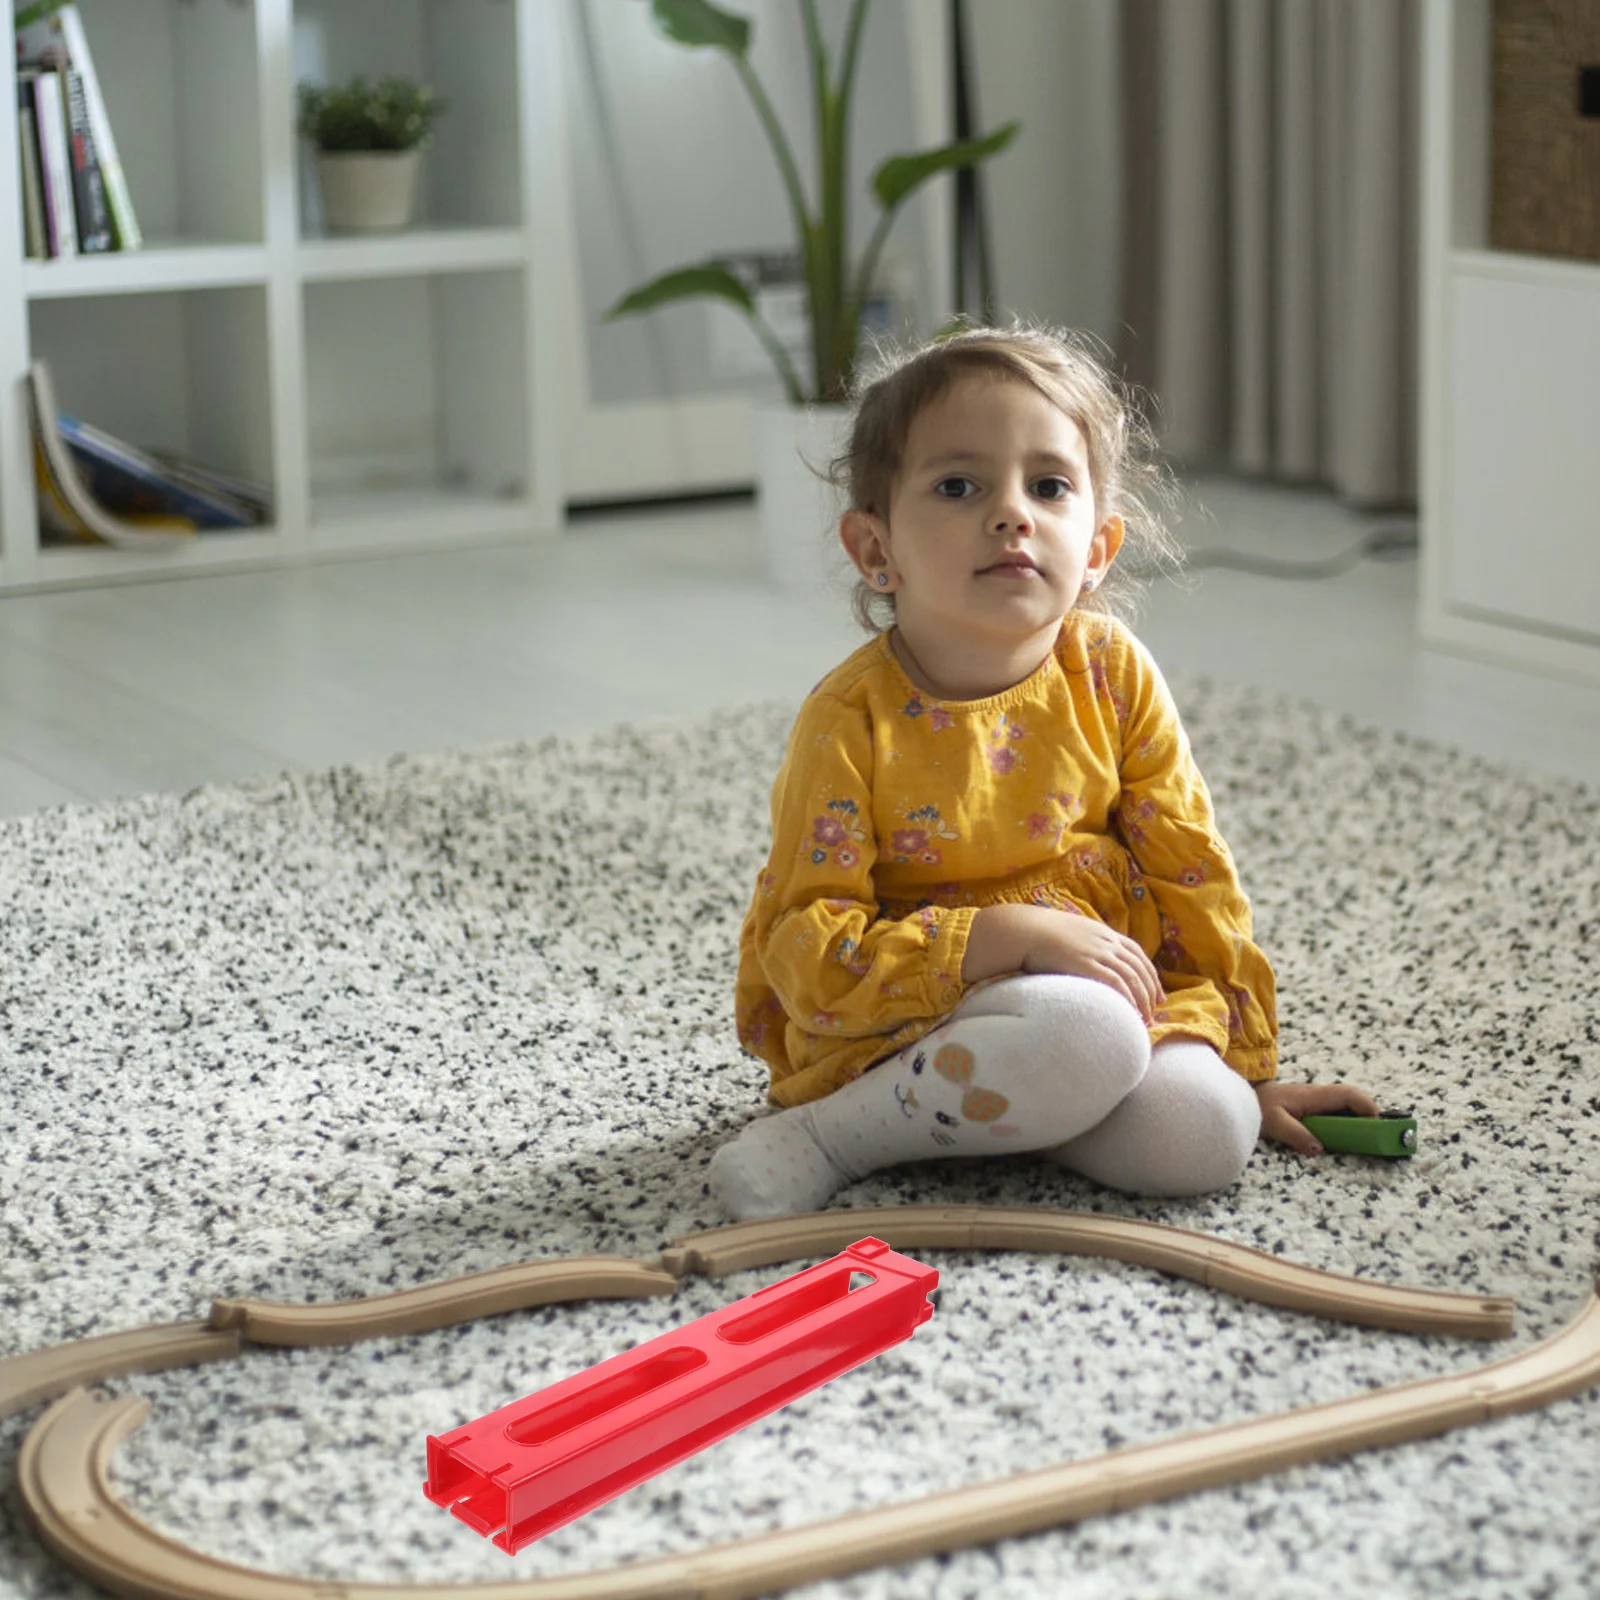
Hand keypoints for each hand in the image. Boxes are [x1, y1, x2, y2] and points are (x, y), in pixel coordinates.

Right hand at [962, 903, 1162, 1021]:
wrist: (1023, 929)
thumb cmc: (1039, 932)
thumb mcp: (1068, 932)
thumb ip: (1082, 943)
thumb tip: (1082, 959)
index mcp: (1103, 932)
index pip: (1137, 954)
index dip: (1150, 975)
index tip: (1157, 993)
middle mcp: (1106, 941)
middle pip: (1139, 967)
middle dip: (1150, 991)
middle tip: (1155, 1011)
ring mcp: (1098, 952)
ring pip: (1132, 977)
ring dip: (1143, 1000)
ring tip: (1145, 1019)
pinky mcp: (1088, 964)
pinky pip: (1117, 983)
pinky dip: (1128, 999)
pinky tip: (1131, 1013)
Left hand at [1256, 1079, 1382, 1155]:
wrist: (1247, 1097)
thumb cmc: (1259, 1107)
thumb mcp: (1274, 1123)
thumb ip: (1296, 1135)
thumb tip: (1319, 1148)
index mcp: (1314, 1096)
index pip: (1349, 1095)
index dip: (1367, 1107)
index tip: (1379, 1126)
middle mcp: (1320, 1095)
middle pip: (1354, 1099)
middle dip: (1370, 1115)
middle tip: (1380, 1137)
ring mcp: (1318, 1100)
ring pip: (1347, 1106)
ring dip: (1360, 1120)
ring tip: (1369, 1140)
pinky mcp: (1314, 1107)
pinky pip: (1338, 1112)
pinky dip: (1348, 1122)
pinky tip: (1348, 1138)